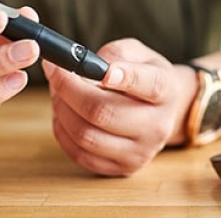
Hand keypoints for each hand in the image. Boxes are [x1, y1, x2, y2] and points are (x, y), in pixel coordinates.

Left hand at [43, 38, 197, 175]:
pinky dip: (63, 132)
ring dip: (61, 110)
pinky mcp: (123, 167)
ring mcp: (140, 151)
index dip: (124, 76)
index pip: (148, 85)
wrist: (164, 109)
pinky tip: (63, 114)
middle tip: (55, 72)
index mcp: (166, 90)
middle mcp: (157, 125)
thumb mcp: (139, 53)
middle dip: (68, 89)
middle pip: (103, 112)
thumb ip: (115, 53)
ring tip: (57, 93)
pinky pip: (80, 154)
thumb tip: (83, 66)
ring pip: (86, 135)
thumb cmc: (144, 75)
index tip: (102, 70)